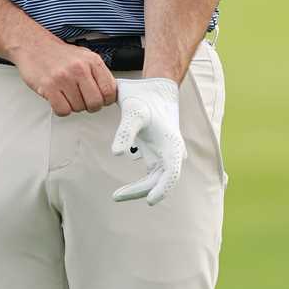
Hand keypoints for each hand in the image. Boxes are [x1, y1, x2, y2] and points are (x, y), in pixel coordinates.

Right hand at [10, 35, 118, 116]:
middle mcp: (79, 68)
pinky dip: (61, 109)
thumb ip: (98, 73)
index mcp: (92, 61)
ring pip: (78, 108)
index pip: (110, 90)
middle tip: (83, 101)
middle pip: (95, 103)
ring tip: (66, 94)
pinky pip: (63, 111)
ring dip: (73, 106)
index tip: (101, 100)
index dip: (106, 100)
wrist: (33, 46)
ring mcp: (64, 78)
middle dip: (90, 106)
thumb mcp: (84, 57)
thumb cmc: (58, 54)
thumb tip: (110, 93)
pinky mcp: (49, 87)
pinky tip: (58, 99)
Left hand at [111, 77, 183, 204]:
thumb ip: (124, 131)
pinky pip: (151, 175)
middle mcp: (172, 151)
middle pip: (160, 180)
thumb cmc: (143, 96)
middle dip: (141, 190)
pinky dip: (140, 184)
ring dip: (139, 189)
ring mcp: (165, 154)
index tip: (150, 201)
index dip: (163, 188)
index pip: (172, 172)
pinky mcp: (157, 154)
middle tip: (115, 196)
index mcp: (171, 142)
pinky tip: (123, 191)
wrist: (153, 87)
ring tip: (116, 196)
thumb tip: (116, 154)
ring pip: (156, 180)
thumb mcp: (132, 110)